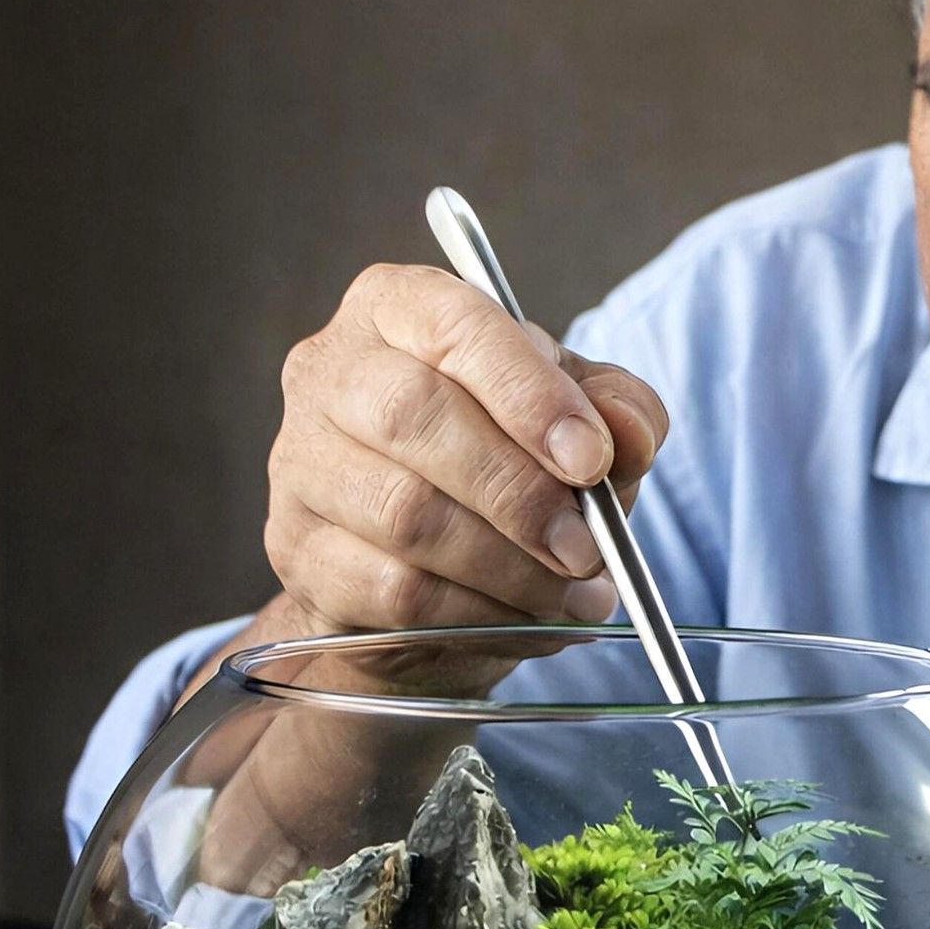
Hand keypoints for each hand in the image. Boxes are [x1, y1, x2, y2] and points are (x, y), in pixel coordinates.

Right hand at [268, 264, 668, 630]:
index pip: (454, 326)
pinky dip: (477, 613)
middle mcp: (332, 372)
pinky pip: (393, 589)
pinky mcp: (298, 551)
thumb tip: (630, 432)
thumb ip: (616, 412)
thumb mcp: (575, 421)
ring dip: (510, 566)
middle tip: (588, 549)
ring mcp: (301, 463)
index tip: (593, 460)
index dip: (528, 394)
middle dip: (521, 493)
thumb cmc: (504, 465)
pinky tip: (525, 620)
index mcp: (400, 309)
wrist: (427, 575)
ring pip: (405, 513)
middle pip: (414, 416)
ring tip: (574, 593)